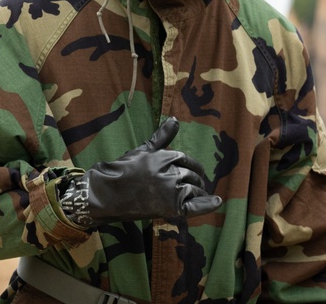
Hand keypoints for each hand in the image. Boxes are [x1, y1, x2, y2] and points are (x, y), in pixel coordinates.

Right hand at [62, 117, 221, 225]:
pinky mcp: (170, 207)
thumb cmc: (123, 170)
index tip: (193, 171)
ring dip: (198, 192)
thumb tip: (175, 118)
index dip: (191, 166)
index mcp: (164, 156)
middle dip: (195, 179)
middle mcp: (170, 172)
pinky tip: (218, 202)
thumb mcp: (143, 150)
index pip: (185, 159)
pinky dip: (208, 205)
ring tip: (198, 194)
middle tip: (196, 185)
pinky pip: (195, 206)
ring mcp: (171, 190)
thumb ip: (161, 136)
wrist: (107, 193)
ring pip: (194, 189)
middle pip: (191, 174)